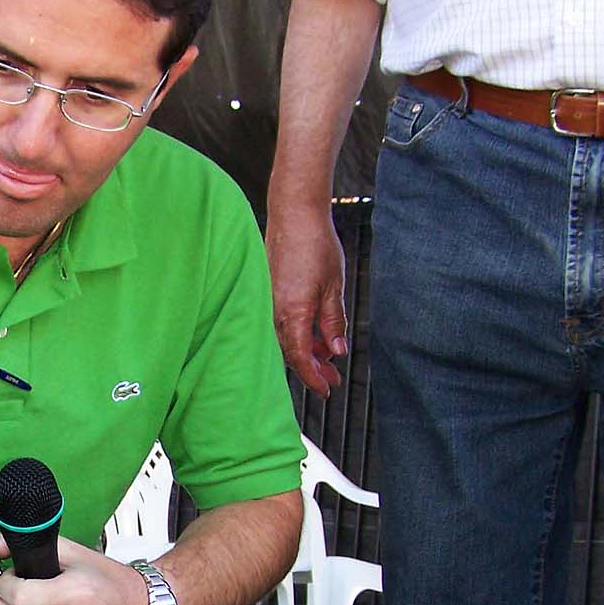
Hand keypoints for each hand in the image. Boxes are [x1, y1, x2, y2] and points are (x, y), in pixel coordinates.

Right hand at [265, 201, 347, 397]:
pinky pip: (280, 324)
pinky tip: (313, 334)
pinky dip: (297, 333)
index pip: (300, 358)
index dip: (313, 377)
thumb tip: (336, 352)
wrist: (294, 215)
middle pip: (291, 353)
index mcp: (293, 313)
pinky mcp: (266, 295)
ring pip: (285, 339)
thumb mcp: (334, 288)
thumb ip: (333, 323)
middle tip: (334, 377)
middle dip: (313, 367)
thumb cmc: (315, 246)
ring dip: (306, 350)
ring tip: (328, 354)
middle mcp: (274, 312)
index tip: (327, 390)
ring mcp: (267, 303)